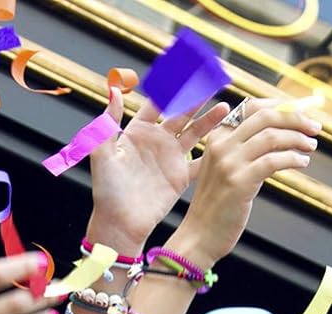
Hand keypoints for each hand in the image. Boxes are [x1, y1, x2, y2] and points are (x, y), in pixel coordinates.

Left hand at [86, 89, 230, 250]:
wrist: (119, 224)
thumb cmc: (106, 192)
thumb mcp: (103, 155)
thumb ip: (108, 123)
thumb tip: (114, 90)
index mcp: (136, 133)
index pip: (157, 104)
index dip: (170, 88)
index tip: (186, 71)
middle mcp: (155, 142)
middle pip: (180, 113)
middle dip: (197, 97)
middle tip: (214, 81)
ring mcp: (170, 159)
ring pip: (194, 133)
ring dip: (209, 120)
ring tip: (226, 108)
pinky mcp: (180, 177)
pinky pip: (200, 160)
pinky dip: (214, 150)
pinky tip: (228, 139)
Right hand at [173, 100, 320, 265]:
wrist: (199, 235)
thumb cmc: (216, 204)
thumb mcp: (223, 169)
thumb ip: (243, 148)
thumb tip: (282, 129)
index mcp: (216, 138)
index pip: (252, 107)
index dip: (280, 106)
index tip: (301, 111)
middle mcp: (221, 146)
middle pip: (265, 117)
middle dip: (295, 118)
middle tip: (314, 127)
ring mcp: (229, 164)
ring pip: (272, 137)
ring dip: (298, 139)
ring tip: (310, 146)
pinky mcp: (240, 182)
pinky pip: (274, 160)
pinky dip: (293, 158)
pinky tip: (301, 162)